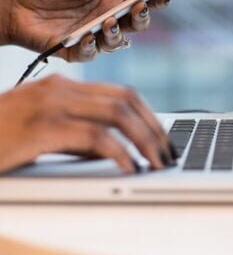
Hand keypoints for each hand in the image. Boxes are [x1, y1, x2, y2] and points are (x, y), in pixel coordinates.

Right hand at [0, 74, 176, 173]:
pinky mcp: (42, 127)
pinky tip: (129, 167)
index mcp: (64, 86)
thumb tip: (114, 149)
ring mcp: (51, 105)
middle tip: (167, 152)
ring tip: (157, 162)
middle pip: (126, 100)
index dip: (148, 114)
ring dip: (144, 139)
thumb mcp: (43, 130)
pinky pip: (95, 137)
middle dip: (153, 127)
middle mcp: (61, 89)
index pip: (121, 92)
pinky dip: (119, 152)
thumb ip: (78, 134)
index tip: (162, 136)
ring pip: (117, 114)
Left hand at [5, 0, 169, 61]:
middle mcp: (106, 20)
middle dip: (143, 18)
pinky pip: (90, 54)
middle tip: (139, 8)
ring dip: (117, 33)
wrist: (13, 6)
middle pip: (136, 25)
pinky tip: (88, 36)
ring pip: (117, 42)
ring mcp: (92, 37)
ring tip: (109, 22)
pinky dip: (92, 47)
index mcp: (110, 1)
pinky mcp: (74, 51)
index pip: (139, 1)